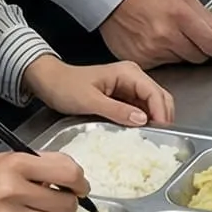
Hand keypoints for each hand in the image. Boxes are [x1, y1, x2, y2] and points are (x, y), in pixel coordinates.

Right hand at [0, 155, 83, 211]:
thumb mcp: (8, 159)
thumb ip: (41, 165)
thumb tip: (73, 177)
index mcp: (17, 165)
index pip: (69, 173)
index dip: (81, 182)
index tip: (80, 186)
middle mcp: (14, 192)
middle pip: (67, 204)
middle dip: (68, 203)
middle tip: (59, 200)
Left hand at [23, 55, 174, 128]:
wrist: (47, 81)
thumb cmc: (65, 87)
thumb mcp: (89, 101)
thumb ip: (116, 110)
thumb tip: (142, 120)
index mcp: (129, 73)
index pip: (155, 93)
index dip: (161, 113)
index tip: (163, 132)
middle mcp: (134, 77)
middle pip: (160, 96)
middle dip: (163, 116)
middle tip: (162, 138)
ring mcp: (129, 86)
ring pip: (152, 103)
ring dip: (155, 118)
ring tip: (153, 137)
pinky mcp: (123, 95)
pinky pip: (140, 108)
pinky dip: (144, 119)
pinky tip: (141, 131)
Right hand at [99, 0, 211, 66]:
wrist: (116, 2)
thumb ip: (208, 19)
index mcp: (180, 16)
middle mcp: (166, 35)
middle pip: (199, 56)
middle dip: (202, 49)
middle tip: (192, 38)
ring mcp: (152, 50)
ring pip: (182, 62)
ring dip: (182, 53)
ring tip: (169, 36)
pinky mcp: (141, 61)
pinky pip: (164, 66)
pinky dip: (165, 57)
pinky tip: (157, 43)